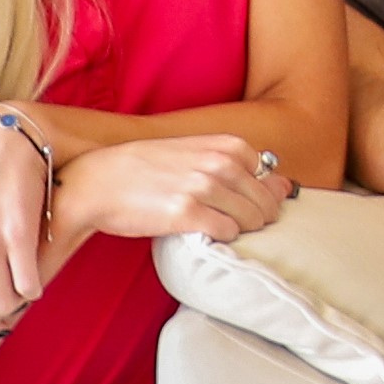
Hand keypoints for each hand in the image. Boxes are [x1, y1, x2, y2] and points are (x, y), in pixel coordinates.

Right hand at [58, 136, 296, 251]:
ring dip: (240, 229)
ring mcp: (203, 188)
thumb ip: (238, 166)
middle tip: (234, 224)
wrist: (98, 183)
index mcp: (225, 145)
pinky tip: (204, 232)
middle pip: (264, 201)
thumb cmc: (147, 169)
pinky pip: (227, 232)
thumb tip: (286, 186)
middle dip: (257, 217)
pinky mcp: (186, 214)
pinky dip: (222, 237)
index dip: (260, 194)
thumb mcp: (196, 154)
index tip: (242, 203)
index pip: (268, 175)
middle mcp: (218, 163)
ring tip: (217, 227)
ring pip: (250, 219)